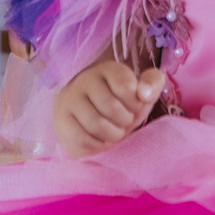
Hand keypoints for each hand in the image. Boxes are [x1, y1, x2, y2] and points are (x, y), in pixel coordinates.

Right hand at [52, 61, 166, 157]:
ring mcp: (70, 99)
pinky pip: (82, 138)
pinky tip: (101, 139)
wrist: (90, 117)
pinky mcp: (62, 120)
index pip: (126, 87)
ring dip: (113, 134)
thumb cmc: (122, 103)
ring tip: (115, 131)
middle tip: (124, 121)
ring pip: (96, 124)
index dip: (135, 103)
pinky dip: (97, 144)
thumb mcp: (142, 91)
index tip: (134, 105)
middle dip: (124, 121)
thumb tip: (144, 94)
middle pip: (110, 107)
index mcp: (108, 69)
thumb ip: (152, 83)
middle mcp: (85, 79)